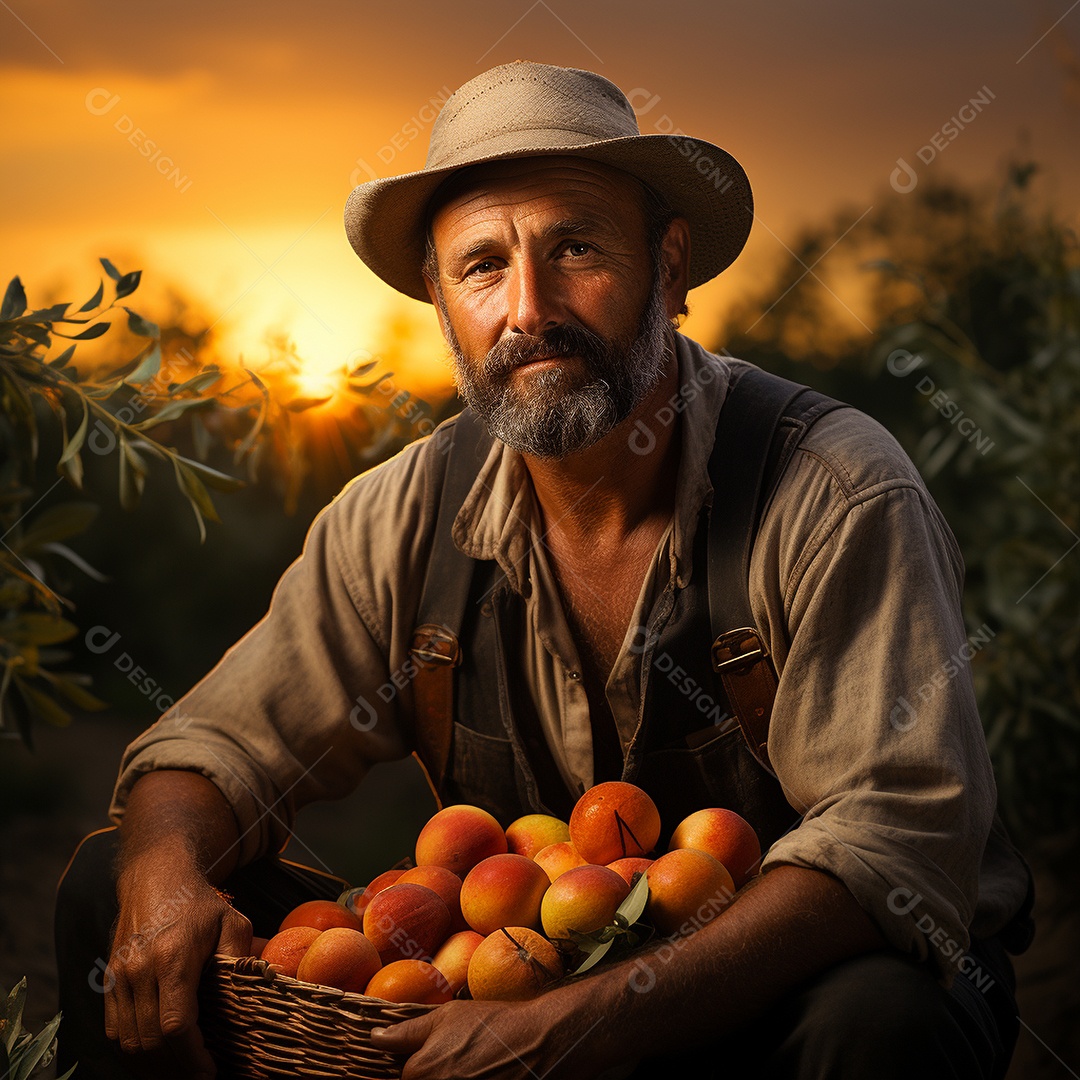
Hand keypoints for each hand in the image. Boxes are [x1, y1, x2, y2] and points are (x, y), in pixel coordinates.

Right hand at [103, 861, 251, 1077]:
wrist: (154, 879)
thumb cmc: (198, 903)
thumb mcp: (231, 921)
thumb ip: (242, 955)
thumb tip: (262, 986)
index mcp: (173, 958)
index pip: (177, 1024)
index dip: (191, 1057)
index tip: (208, 1072)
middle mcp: (140, 971)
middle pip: (151, 1040)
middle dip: (175, 1069)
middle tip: (199, 1077)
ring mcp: (119, 977)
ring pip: (129, 1041)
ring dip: (153, 1065)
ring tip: (180, 1072)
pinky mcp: (109, 981)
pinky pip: (115, 1030)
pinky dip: (134, 1050)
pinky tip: (157, 1056)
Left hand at [370, 995, 622, 1079]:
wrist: (540, 1042)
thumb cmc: (493, 1023)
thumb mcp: (447, 1017)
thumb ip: (406, 1031)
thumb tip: (375, 1038)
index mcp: (419, 1073)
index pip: (397, 1079)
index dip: (405, 1067)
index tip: (419, 1058)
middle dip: (426, 1073)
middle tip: (454, 1056)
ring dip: (446, 1077)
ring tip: (467, 1064)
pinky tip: (477, 1072)